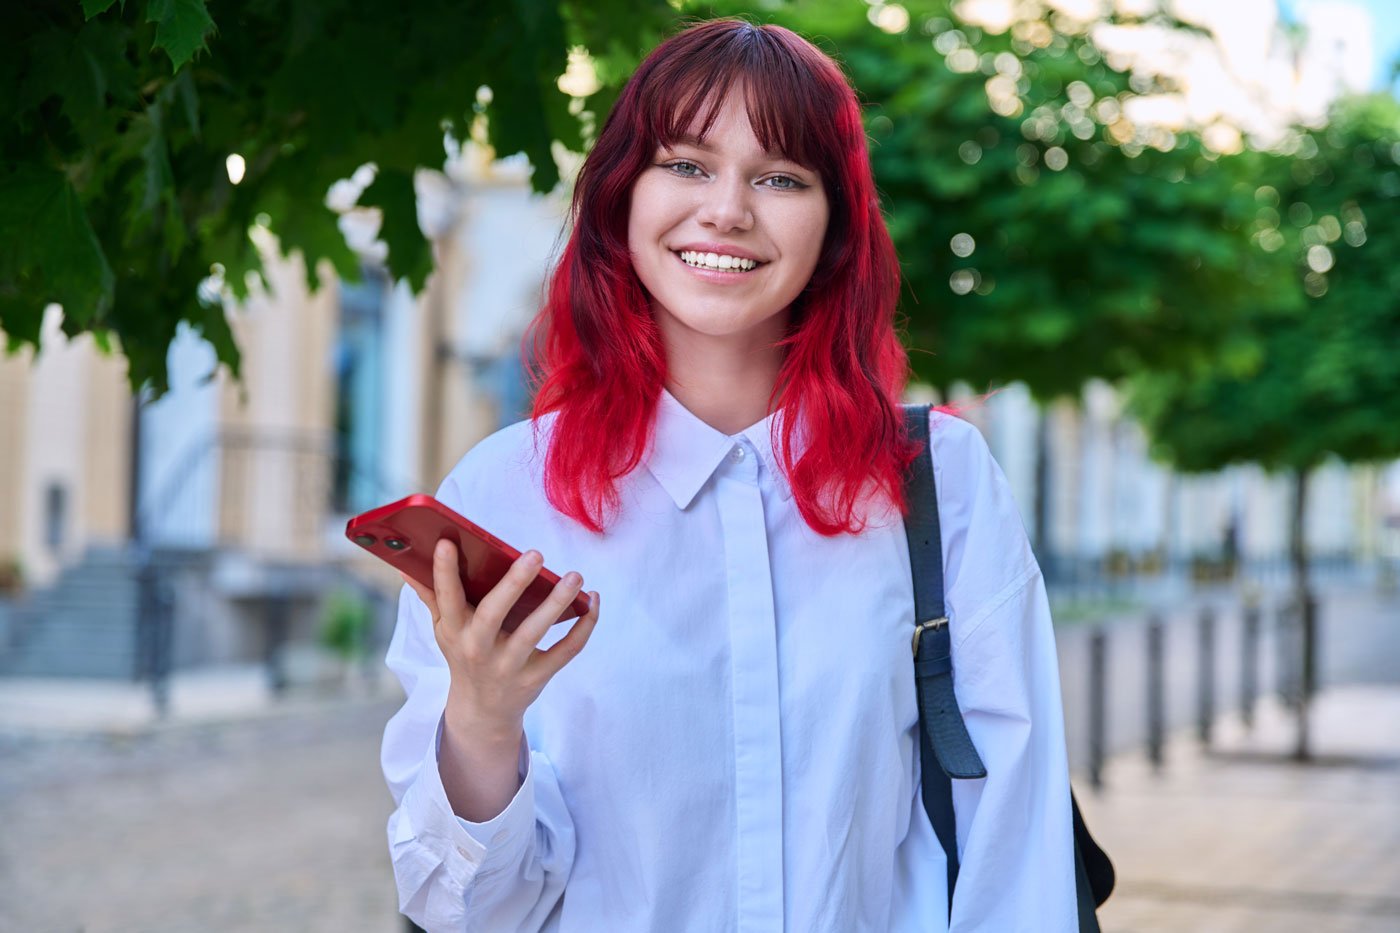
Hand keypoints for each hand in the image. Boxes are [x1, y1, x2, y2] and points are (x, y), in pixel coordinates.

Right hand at [400, 539, 599, 739]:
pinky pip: (565, 651)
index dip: (444, 572)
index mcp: (454, 631)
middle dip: (513, 584)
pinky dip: (584, 626)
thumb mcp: (444, 630)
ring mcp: (508, 666)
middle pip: (493, 614)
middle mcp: (478, 649)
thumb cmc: (465, 655)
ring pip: (534, 633)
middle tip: (535, 554)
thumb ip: (431, 596)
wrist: (481, 711)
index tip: (446, 542)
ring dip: (557, 602)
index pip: (446, 598)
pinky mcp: (536, 677)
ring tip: (574, 576)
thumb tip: (407, 565)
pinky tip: (593, 600)